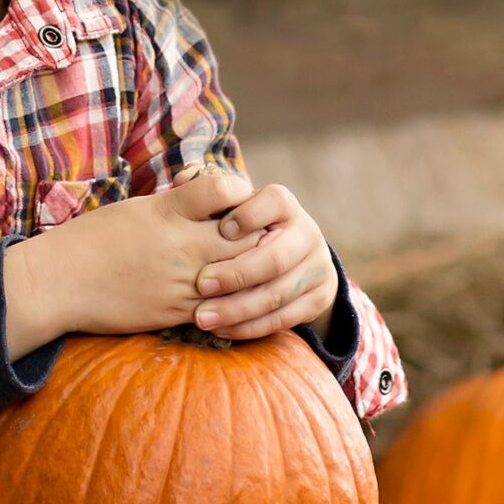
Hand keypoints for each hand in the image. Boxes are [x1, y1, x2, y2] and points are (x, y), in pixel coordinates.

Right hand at [3, 161, 250, 358]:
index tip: (238, 199)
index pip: (226, 189)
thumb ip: (178, 204)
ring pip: (241, 276)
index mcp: (167, 210)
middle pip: (247, 236)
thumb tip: (210, 195)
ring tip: (253, 264)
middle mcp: (180, 245)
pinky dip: (234, 299)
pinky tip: (232, 292)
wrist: (57, 284)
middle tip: (260, 233)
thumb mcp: (137, 208)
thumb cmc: (93, 239)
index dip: (241, 192)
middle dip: (258, 233)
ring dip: (252, 269)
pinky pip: (223, 307)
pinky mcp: (177, 313)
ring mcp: (181, 283)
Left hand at [186, 179, 337, 342]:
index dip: (249, 215)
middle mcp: (308, 233)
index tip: (221, 230)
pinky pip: (284, 318)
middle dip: (237, 274)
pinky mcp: (319, 299)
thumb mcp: (236, 209)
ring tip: (202, 316)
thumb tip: (185, 175)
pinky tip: (221, 328)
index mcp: (286, 206)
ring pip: (278, 293)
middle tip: (200, 284)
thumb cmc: (246, 230)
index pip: (275, 201)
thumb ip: (212, 197)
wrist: (293, 260)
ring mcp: (318, 267)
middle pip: (276, 257)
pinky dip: (250, 326)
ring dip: (237, 308)